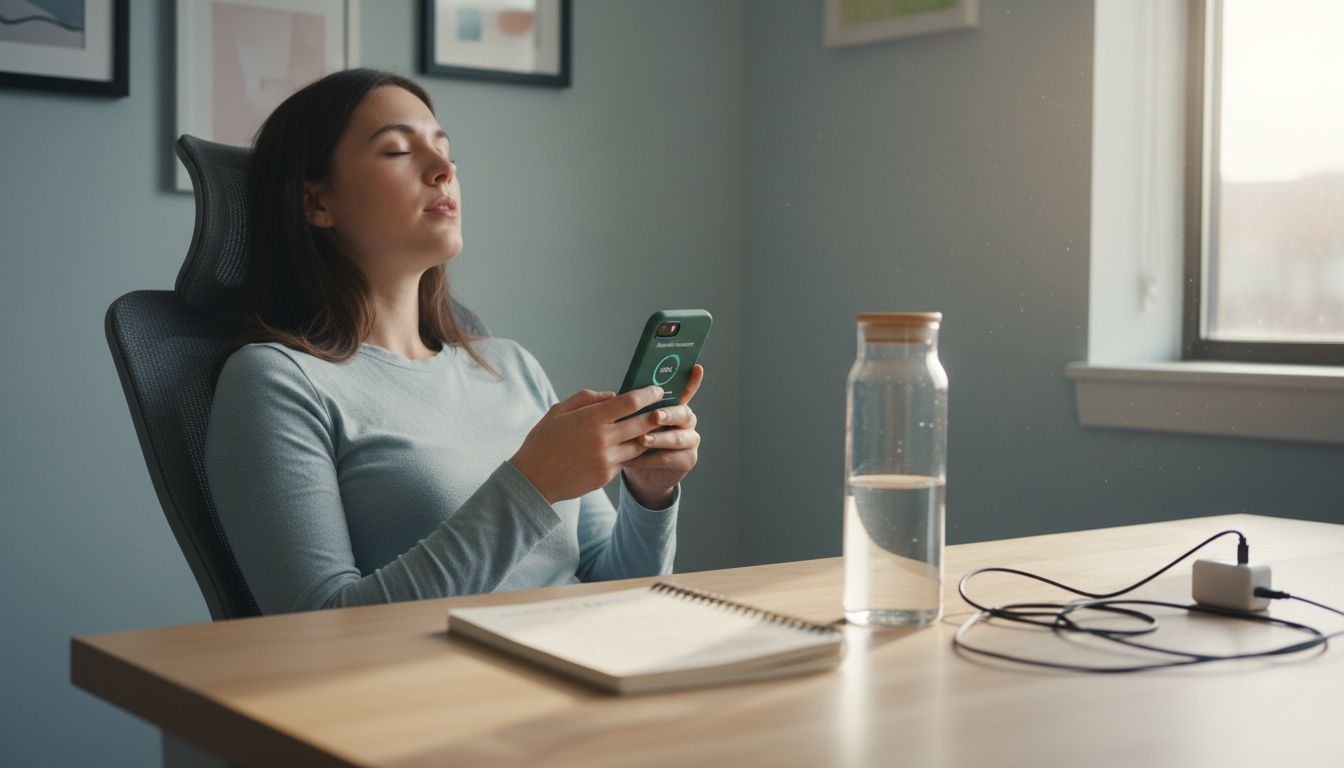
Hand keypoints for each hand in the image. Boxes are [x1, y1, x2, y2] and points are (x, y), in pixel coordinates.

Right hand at [510, 384, 667, 503]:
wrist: (532, 480)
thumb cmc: (543, 442)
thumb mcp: (558, 411)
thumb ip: (586, 398)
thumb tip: (612, 395)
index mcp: (590, 418)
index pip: (629, 402)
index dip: (647, 394)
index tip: (656, 390)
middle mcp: (602, 439)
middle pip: (642, 423)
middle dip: (657, 414)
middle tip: (666, 407)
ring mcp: (606, 459)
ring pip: (639, 444)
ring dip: (648, 435)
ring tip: (654, 427)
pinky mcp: (606, 476)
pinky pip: (626, 460)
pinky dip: (632, 452)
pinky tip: (634, 445)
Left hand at [621, 364, 703, 508]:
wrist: (640, 472)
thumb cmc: (634, 441)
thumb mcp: (631, 421)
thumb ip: (630, 408)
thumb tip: (614, 395)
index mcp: (674, 407)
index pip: (686, 390)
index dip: (692, 380)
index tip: (696, 367)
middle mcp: (686, 422)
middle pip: (684, 414)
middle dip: (669, 414)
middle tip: (654, 416)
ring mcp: (690, 441)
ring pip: (678, 438)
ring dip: (659, 438)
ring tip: (642, 440)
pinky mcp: (687, 460)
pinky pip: (669, 458)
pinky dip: (650, 459)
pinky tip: (633, 460)